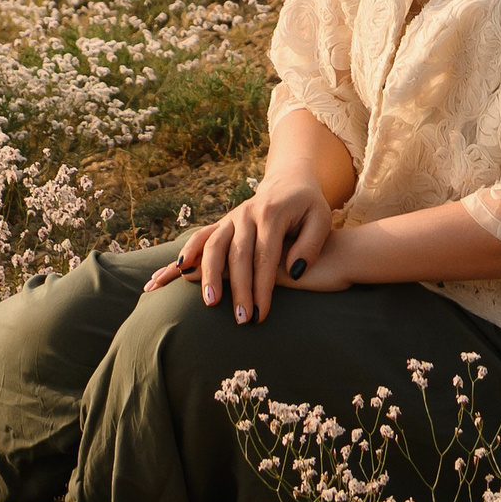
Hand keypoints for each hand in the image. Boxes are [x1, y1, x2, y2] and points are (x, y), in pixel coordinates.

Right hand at [148, 167, 335, 324]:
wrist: (289, 181)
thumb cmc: (308, 206)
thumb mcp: (321, 219)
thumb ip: (310, 244)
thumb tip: (294, 272)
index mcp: (272, 214)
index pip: (264, 257)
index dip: (262, 288)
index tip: (261, 315)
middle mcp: (247, 214)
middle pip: (237, 255)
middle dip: (237, 289)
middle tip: (241, 320)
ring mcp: (231, 217)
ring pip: (214, 245)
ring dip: (208, 274)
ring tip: (209, 302)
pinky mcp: (223, 223)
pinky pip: (202, 236)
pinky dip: (189, 252)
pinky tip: (178, 271)